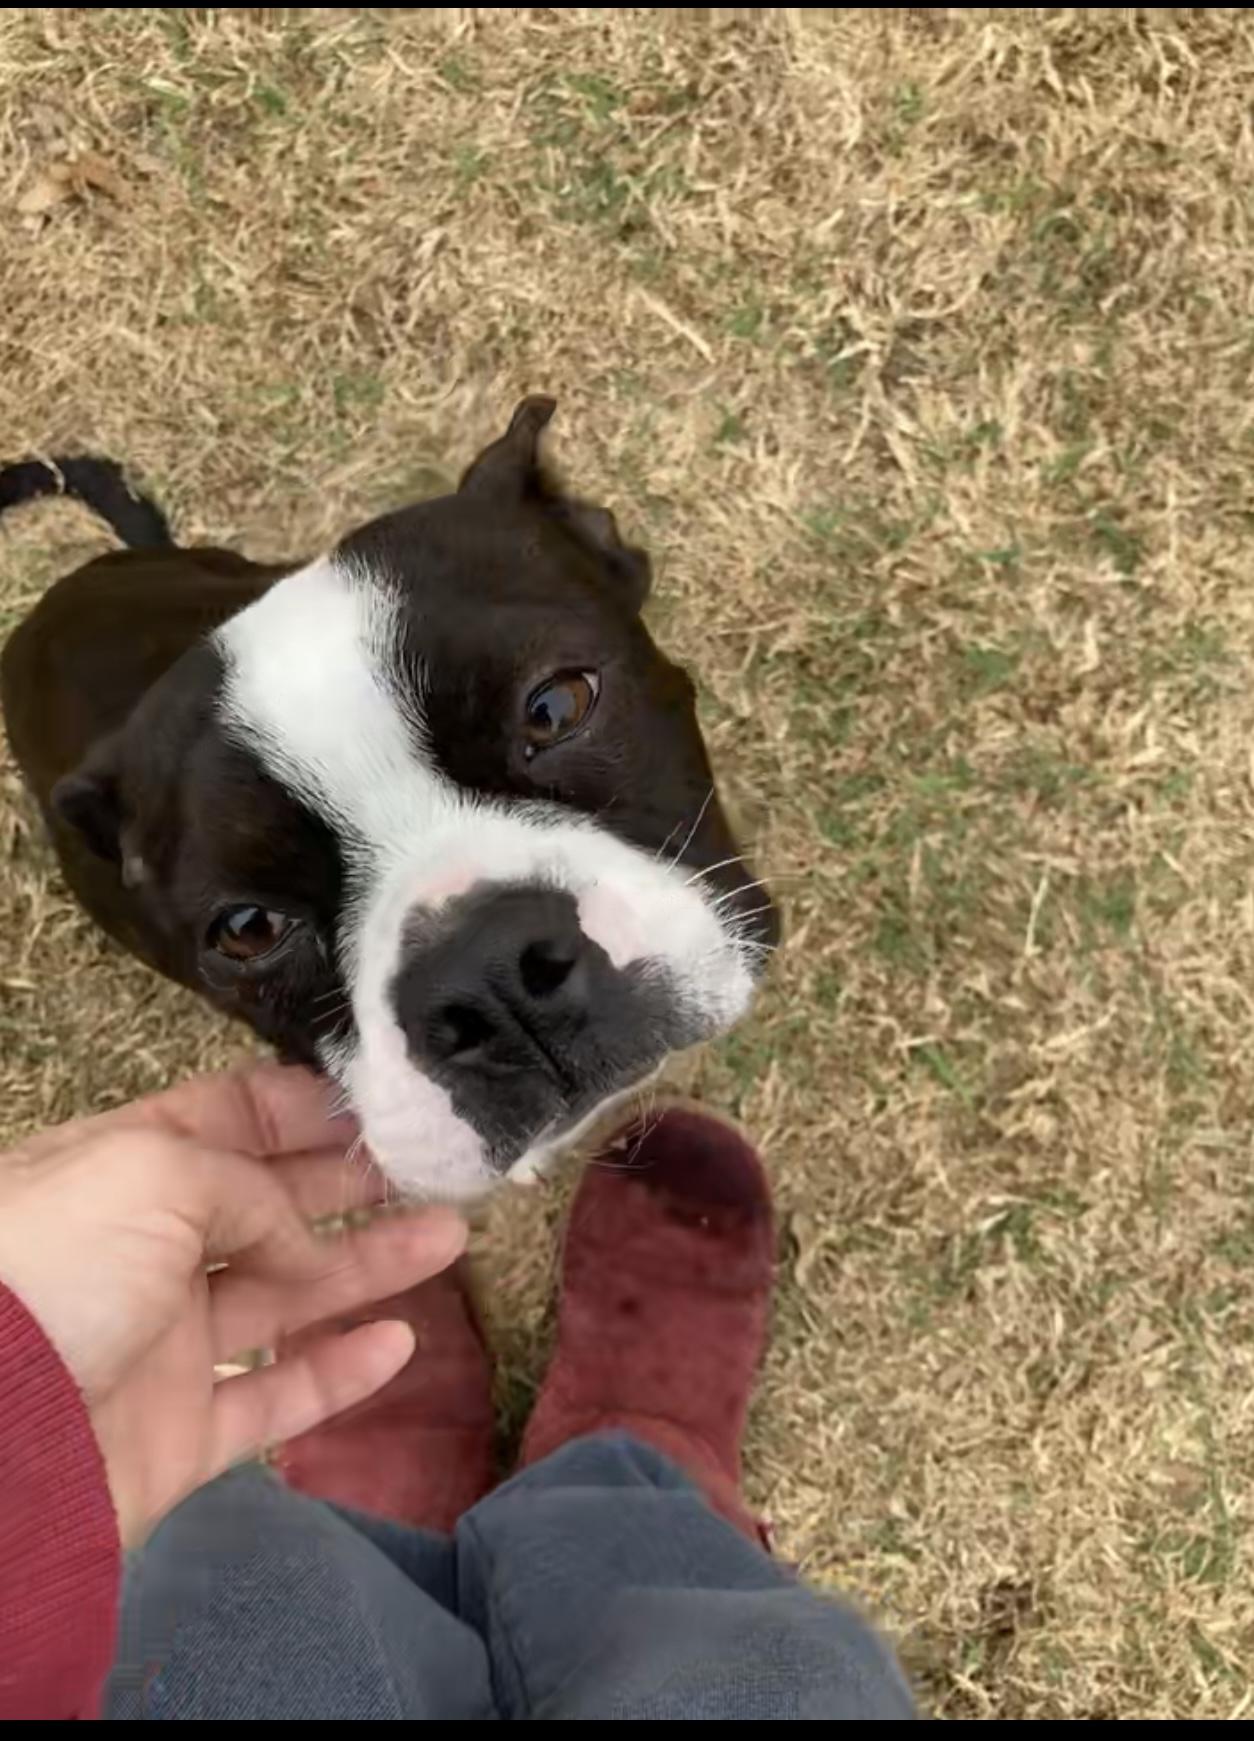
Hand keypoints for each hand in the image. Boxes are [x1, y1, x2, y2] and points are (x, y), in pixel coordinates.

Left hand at [0, 1063, 464, 1544]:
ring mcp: (164, 1346)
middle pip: (268, 1204)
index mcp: (124, 1169)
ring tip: (449, 1236)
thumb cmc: (56, 1274)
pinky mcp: (180, 1435)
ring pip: (288, 1298)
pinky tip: (397, 1342)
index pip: (225, 1117)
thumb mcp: (153, 1175)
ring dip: (370, 1266)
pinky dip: (340, 1373)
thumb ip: (252, 1189)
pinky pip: (275, 1397)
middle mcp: (147, 1250)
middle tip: (432, 1166)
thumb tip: (304, 1242)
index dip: (303, 1108)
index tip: (381, 1104)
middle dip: (350, 1181)